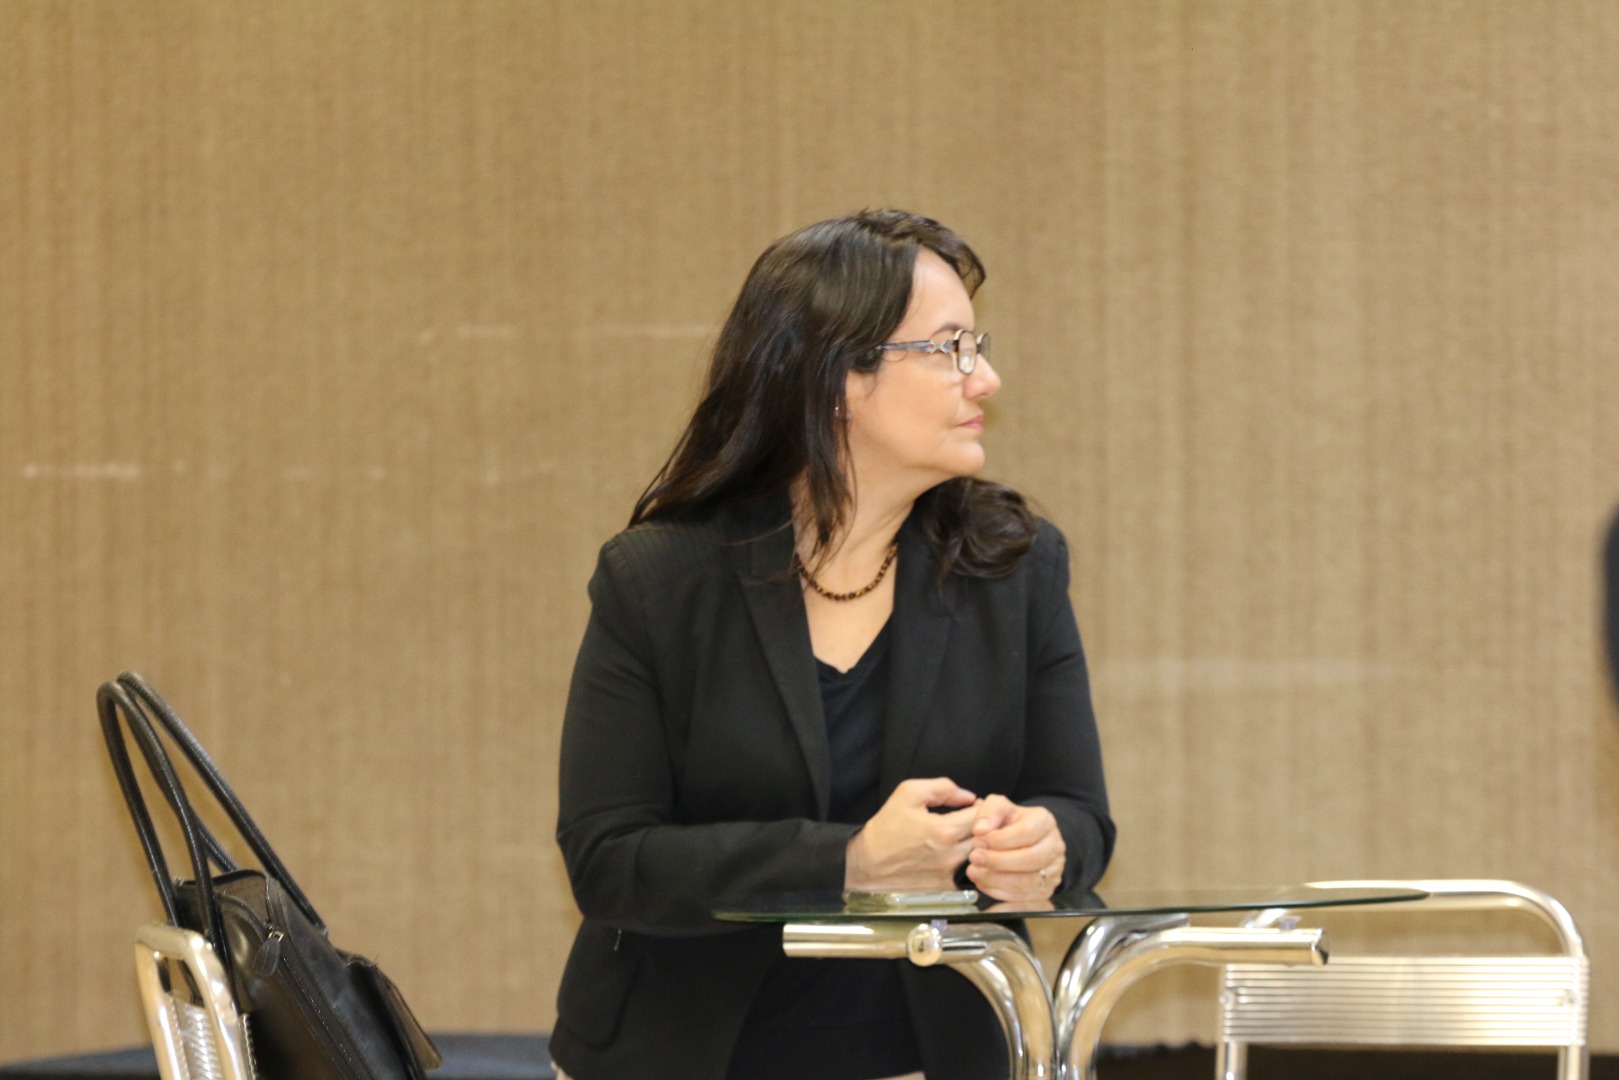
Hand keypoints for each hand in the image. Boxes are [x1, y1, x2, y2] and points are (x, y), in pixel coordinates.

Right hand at [845, 778, 978, 891]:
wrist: (866, 863)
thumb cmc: (886, 827)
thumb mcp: (908, 794)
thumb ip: (942, 788)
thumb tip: (968, 796)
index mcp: (944, 830)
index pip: (982, 815)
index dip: (982, 807)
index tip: (973, 806)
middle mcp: (951, 855)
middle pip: (987, 838)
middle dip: (986, 827)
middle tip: (975, 822)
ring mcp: (950, 875)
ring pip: (982, 857)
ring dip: (980, 846)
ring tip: (968, 838)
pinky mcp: (947, 889)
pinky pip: (972, 874)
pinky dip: (972, 864)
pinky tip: (959, 855)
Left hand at [964, 795, 1065, 901]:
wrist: (1024, 841)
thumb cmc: (1009, 824)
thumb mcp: (999, 808)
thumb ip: (989, 812)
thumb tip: (980, 829)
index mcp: (1045, 822)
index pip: (1027, 832)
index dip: (1000, 839)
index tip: (978, 841)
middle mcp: (1055, 846)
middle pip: (1031, 859)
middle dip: (998, 862)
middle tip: (974, 859)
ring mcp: (1053, 871)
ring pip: (1028, 883)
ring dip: (997, 880)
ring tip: (975, 873)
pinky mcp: (1046, 891)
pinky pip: (1026, 900)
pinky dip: (1002, 896)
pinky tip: (984, 886)